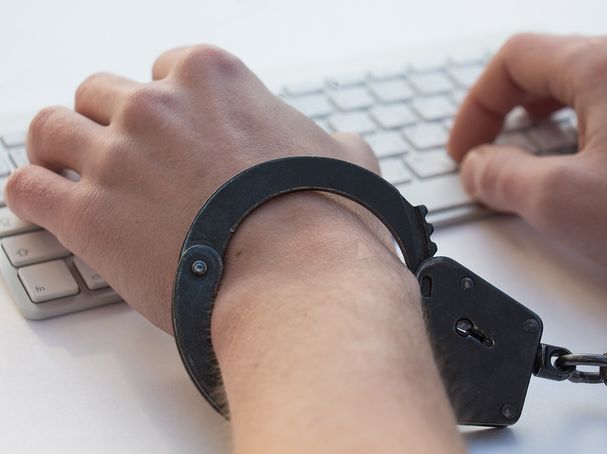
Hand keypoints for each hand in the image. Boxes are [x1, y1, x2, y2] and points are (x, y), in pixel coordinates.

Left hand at [5, 45, 380, 332]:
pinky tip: (50, 206)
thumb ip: (332, 139)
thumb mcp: (346, 159)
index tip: (171, 134)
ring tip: (72, 173)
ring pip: (51, 129)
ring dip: (60, 149)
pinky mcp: (89, 217)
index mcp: (212, 79)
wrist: (297, 278)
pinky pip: (28, 188)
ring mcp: (117, 159)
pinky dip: (33, 194)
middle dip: (109, 123)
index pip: (163, 69)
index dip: (167, 104)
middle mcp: (155, 107)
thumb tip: (340, 144)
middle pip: (100, 94)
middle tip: (123, 157)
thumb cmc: (324, 220)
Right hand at [448, 33, 606, 265]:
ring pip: (579, 89)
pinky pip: (606, 110)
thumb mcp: (564, 201)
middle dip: (504, 113)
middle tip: (485, 153)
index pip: (514, 59)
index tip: (463, 149)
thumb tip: (476, 168)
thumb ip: (502, 178)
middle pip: (546, 70)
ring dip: (540, 124)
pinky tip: (578, 165)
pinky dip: (576, 132)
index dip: (475, 106)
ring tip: (526, 158)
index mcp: (602, 66)